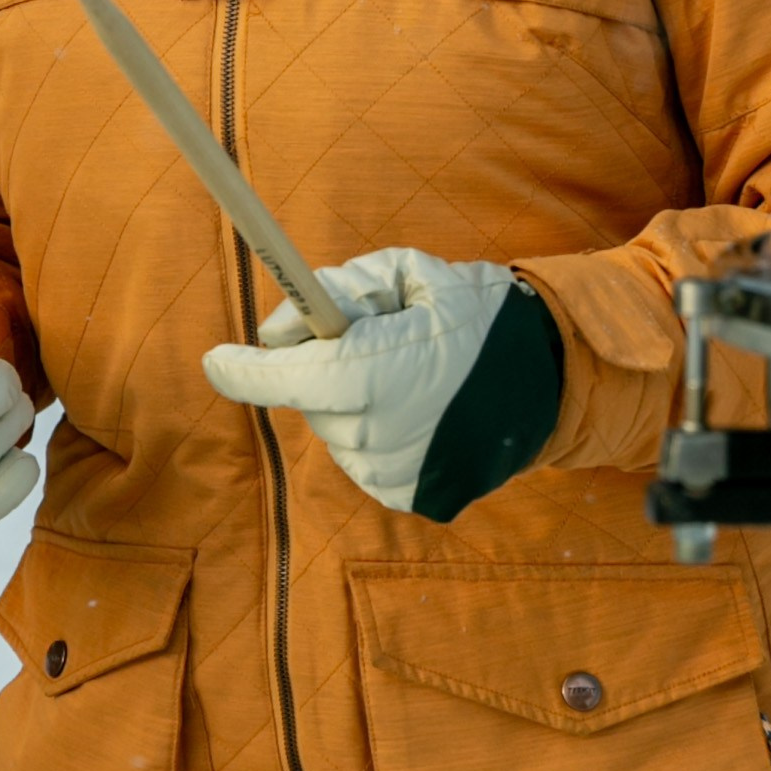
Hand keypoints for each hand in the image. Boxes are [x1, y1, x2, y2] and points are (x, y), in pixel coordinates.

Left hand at [201, 248, 516, 511]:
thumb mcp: (411, 273)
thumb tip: (281, 328)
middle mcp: (378, 431)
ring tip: (408, 378)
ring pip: (337, 430)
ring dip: (352, 403)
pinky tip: (420, 413)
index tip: (216, 358)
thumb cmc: (476, 315)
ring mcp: (394, 471)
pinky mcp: (409, 497)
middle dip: (323, 368)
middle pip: (311, 398)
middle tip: (366, 341)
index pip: (285, 377)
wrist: (554, 379)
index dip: (244, 370)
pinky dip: (378, 433)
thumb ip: (340, 289)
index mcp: (375, 371)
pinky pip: (365, 460)